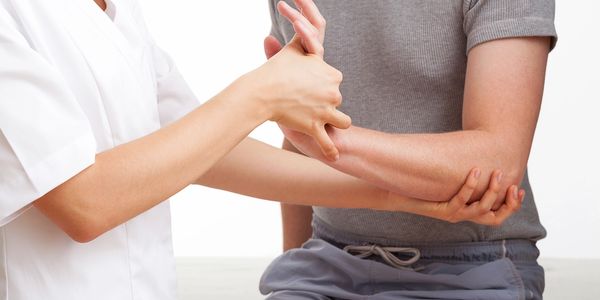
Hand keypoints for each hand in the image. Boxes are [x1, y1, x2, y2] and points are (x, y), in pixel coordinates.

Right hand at [258, 0, 346, 160]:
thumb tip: (302, 22)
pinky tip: (334, 155)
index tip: (309, 88)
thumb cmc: (275, 69)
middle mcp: (334, 93)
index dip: (322, 85)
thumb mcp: (293, 50)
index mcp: (332, 74)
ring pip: (342, 122)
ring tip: (325, 125)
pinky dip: (331, 150)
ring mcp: (326, 112)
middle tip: (305, 104)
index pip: (334, 81)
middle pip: (337, 101)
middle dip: (325, 103)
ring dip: (334, 123)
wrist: (262, 90)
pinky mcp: (316, 128)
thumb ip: (303, 41)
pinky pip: (328, 143)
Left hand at [389, 169, 524, 225]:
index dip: (512, 205)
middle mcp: (463, 216)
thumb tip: (483, 155)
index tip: (519, 189)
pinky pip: (460, 201)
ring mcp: (453, 215)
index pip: (498, 215)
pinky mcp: (441, 211)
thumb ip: (467, 173)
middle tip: (513, 184)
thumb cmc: (424, 185)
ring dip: (491, 191)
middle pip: (495, 218)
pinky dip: (470, 186)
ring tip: (496, 173)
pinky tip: (475, 171)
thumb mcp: (450, 179)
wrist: (399, 193)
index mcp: (468, 211)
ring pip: (480, 210)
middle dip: (508, 203)